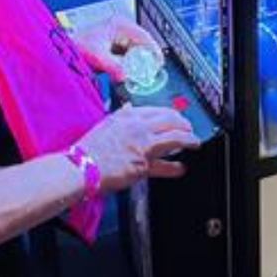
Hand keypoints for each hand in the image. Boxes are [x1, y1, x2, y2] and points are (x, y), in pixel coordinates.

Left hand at [72, 15, 163, 80]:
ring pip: (136, 51)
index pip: (144, 36)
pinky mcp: (115, 47)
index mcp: (119, 25)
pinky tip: (129, 73)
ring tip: (139, 75)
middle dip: (146, 59)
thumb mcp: (97, 56)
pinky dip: (130, 64)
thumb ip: (113, 66)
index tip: (158, 63)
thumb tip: (126, 75)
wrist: (64, 51)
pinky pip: (129, 56)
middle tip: (150, 73)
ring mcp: (118, 37)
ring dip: (138, 63)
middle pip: (142, 44)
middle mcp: (121, 29)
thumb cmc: (77, 47)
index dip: (153, 50)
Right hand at [76, 104, 198, 191]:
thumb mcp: (106, 123)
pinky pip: (164, 166)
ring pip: (174, 137)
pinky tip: (181, 168)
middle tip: (189, 128)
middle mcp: (138, 127)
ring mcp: (142, 146)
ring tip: (194, 142)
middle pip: (171, 120)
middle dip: (184, 124)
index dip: (171, 114)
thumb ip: (122, 115)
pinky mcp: (143, 165)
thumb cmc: (90, 148)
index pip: (158, 110)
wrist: (82, 166)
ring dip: (189, 139)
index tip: (176, 118)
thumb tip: (130, 108)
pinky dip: (175, 167)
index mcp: (129, 116)